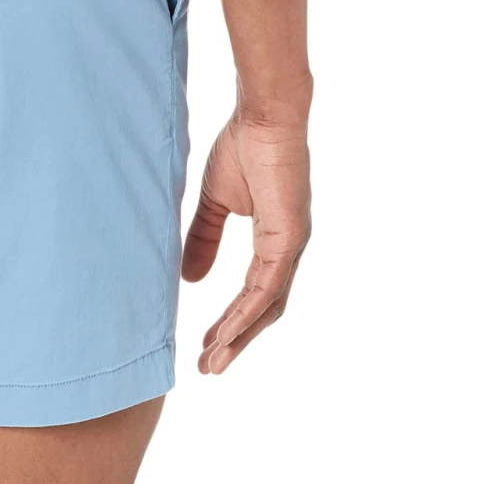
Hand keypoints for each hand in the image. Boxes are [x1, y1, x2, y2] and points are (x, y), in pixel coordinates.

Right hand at [182, 112, 311, 373]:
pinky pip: (265, 288)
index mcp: (275, 242)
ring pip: (266, 306)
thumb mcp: (215, 203)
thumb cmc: (243, 146)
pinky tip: (225, 334)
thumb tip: (190, 279)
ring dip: (238, 337)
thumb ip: (204, 240)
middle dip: (235, 340)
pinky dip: (245, 314)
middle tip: (209, 368)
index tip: (205, 345)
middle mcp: (289, 249)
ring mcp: (292, 245)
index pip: (254, 294)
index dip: (230, 322)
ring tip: (213, 363)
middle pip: (264, 310)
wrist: (263, 115)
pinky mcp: (289, 238)